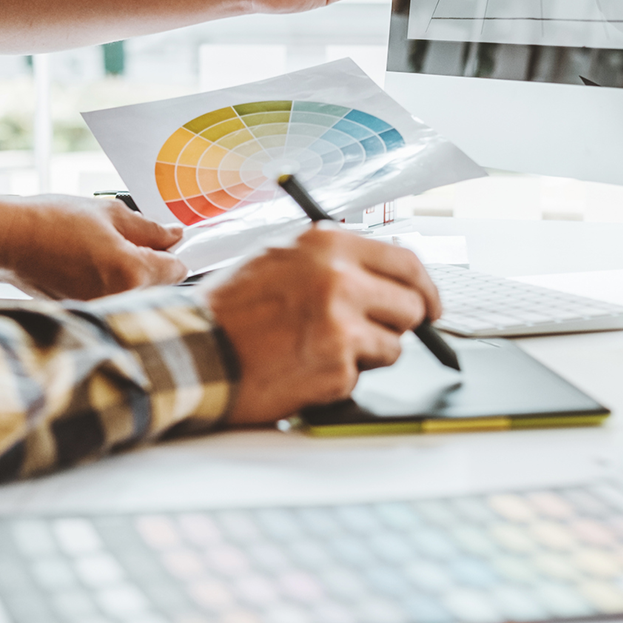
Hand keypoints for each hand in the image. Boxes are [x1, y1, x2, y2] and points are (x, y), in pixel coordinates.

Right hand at [0, 196, 186, 299]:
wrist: (7, 238)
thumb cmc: (51, 221)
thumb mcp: (110, 213)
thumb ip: (150, 228)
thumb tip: (174, 235)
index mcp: (131, 272)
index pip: (177, 269)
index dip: (173, 252)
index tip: (167, 243)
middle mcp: (119, 299)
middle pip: (159, 286)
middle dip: (152, 265)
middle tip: (128, 242)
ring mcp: (100, 310)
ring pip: (135, 295)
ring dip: (130, 277)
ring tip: (101, 254)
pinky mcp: (83, 314)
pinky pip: (111, 301)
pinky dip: (108, 287)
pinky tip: (87, 267)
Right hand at [200, 225, 441, 424]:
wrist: (193, 349)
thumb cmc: (229, 308)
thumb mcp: (279, 257)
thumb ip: (333, 260)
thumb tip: (384, 278)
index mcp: (329, 244)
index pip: (406, 261)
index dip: (424, 288)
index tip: (430, 306)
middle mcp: (340, 277)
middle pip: (411, 306)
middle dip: (397, 325)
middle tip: (372, 335)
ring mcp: (341, 323)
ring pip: (392, 346)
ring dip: (366, 354)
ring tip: (318, 349)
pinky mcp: (336, 365)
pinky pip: (360, 375)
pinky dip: (337, 378)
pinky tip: (302, 367)